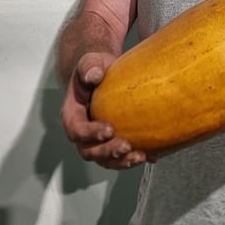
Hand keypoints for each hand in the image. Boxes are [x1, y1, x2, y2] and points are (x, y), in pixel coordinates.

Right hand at [61, 52, 153, 169]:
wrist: (104, 74)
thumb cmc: (95, 68)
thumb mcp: (90, 62)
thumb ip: (89, 67)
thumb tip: (94, 76)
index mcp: (72, 114)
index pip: (76, 130)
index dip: (90, 134)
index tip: (109, 129)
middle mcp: (82, 131)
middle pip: (90, 151)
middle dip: (107, 152)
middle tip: (126, 146)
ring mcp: (97, 140)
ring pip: (105, 160)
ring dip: (122, 162)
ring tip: (140, 156)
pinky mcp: (113, 141)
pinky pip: (121, 156)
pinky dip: (135, 158)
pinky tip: (152, 155)